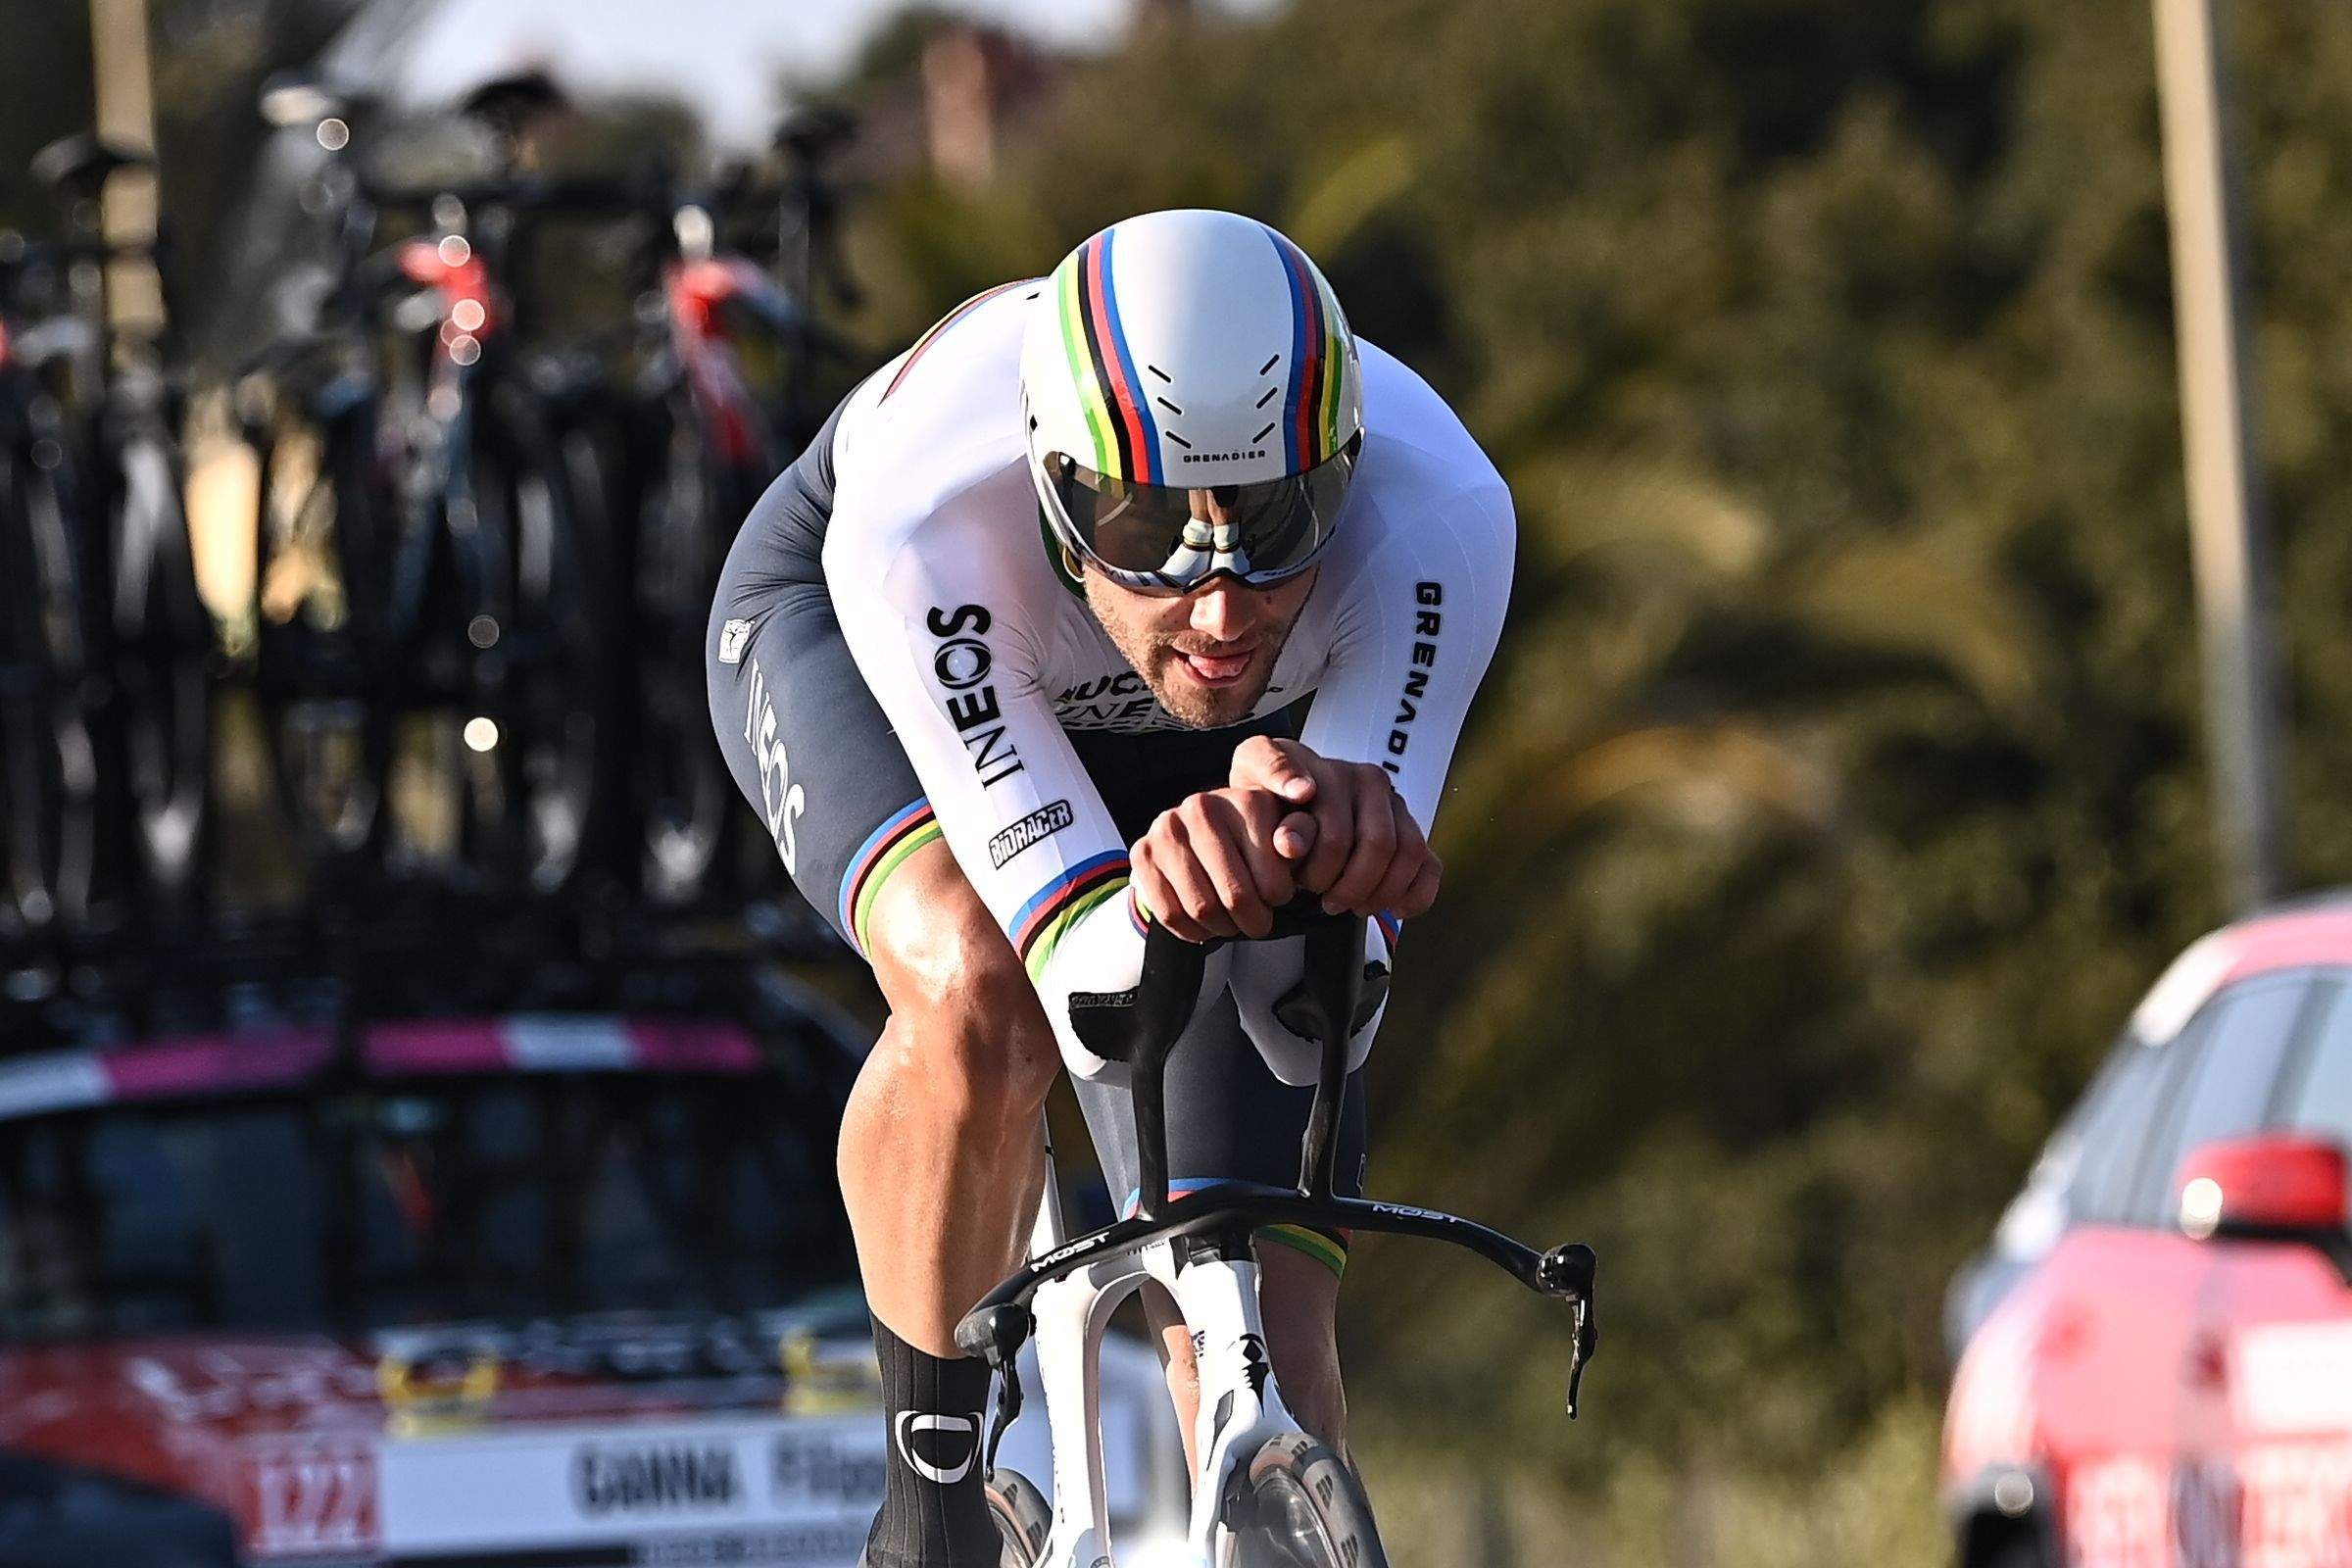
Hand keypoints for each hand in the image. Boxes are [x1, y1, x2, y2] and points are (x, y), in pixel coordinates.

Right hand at [1131, 787, 1297, 941]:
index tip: (1279, 898)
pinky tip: (1207, 927)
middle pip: (1235, 896)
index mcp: (1246, 801)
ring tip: (1234, 924)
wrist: (1200, 833)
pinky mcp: (1142, 852)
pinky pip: (1169, 914)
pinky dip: (1192, 932)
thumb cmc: (1255, 840)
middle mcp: (1202, 807)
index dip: (1279, 900)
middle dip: (1253, 921)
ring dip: (1223, 928)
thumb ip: (1303, 837)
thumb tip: (1291, 847)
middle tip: (1259, 924)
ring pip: (1201, 909)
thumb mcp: (1288, 834)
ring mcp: (1167, 829)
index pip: (1271, 879)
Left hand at [1228, 735, 1440, 919]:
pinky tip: (1392, 910)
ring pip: (1407, 854)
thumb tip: (1297, 819)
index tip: (1303, 880)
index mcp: (1330, 769)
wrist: (1284, 791)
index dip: (1319, 861)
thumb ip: (1271, 792)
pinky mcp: (1409, 826)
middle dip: (1348, 885)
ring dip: (1378, 892)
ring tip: (1347, 905)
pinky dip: (1415, 894)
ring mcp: (1393, 803)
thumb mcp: (1252, 779)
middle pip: (1377, 845)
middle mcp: (1367, 779)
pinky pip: (1428, 863)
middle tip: (1321, 900)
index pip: (1335, 829)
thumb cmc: (1268, 790)